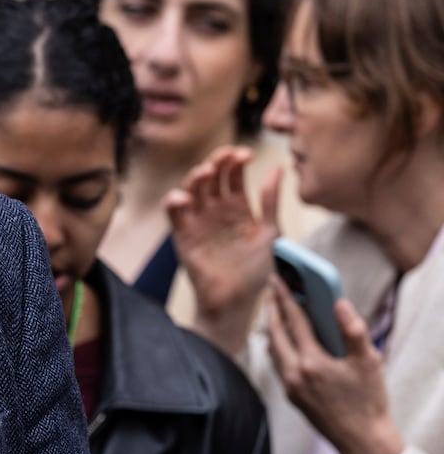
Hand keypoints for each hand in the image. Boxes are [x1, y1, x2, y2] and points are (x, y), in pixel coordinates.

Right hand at [163, 145, 280, 352]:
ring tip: (206, 172)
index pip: (233, 174)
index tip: (245, 154)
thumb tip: (278, 169)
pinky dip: (174, 201)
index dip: (236, 160)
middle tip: (225, 155)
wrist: (238, 299)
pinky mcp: (183, 234)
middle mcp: (216, 210)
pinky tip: (184, 198)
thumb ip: (271, 201)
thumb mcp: (271, 231)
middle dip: (217, 161)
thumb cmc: (256, 270)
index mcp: (237, 207)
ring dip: (196, 176)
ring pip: (191, 189)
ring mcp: (198, 220)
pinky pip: (173, 213)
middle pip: (211, 176)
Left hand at [266, 277, 404, 453]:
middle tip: (273, 289)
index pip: (293, 321)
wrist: (362, 441)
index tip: (277, 278)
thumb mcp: (369, 362)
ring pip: (274, 350)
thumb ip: (353, 330)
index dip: (285, 297)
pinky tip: (285, 342)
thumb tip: (338, 304)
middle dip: (274, 309)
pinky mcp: (292, 396)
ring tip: (277, 311)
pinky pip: (279, 364)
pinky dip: (278, 346)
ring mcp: (291, 386)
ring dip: (273, 328)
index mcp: (311, 362)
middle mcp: (294, 374)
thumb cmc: (369, 401)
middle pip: (275, 334)